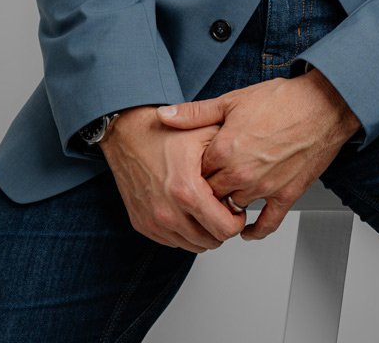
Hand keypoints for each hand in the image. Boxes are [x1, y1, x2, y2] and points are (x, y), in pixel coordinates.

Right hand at [99, 104, 247, 252]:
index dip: (237, 220)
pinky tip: (187, 210)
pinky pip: (173, 241)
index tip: (235, 207)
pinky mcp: (142, 224)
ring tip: (205, 207)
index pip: (225, 229)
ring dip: (204, 232)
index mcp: (187, 191)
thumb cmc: (165, 134)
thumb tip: (250, 171)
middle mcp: (168, 212)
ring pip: (193, 245)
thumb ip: (230, 153)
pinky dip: (184, 231)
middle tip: (222, 207)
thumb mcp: (204, 134)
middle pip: (211, 242)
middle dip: (222, 227)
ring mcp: (153, 221)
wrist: (128, 134)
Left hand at [156, 72, 360, 240]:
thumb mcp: (233, 100)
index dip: (193, 170)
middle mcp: (242, 173)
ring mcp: (264, 187)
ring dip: (229, 204)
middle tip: (206, 185)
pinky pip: (267, 223)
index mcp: (225, 149)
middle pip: (212, 194)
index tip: (192, 168)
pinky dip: (255, 231)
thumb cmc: (282, 100)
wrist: (323, 105)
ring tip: (225, 198)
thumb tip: (165, 115)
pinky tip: (247, 230)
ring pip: (234, 208)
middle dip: (208, 190)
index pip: (195, 173)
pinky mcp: (286, 195)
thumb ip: (196, 113)